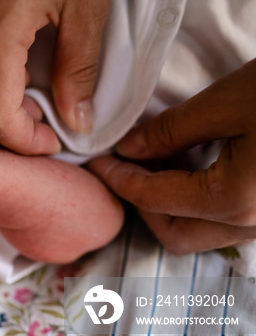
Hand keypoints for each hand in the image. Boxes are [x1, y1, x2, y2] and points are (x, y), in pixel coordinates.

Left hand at [88, 59, 255, 253]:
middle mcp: (255, 224)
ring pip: (204, 232)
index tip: (96, 160)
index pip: (152, 199)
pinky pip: (231, 219)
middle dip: (143, 203)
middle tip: (127, 162)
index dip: (117, 179)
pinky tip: (199, 160)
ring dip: (171, 203)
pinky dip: (202, 198)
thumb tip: (129, 148)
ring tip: (161, 157)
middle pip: (175, 233)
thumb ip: (170, 131)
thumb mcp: (228, 102)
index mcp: (233, 201)